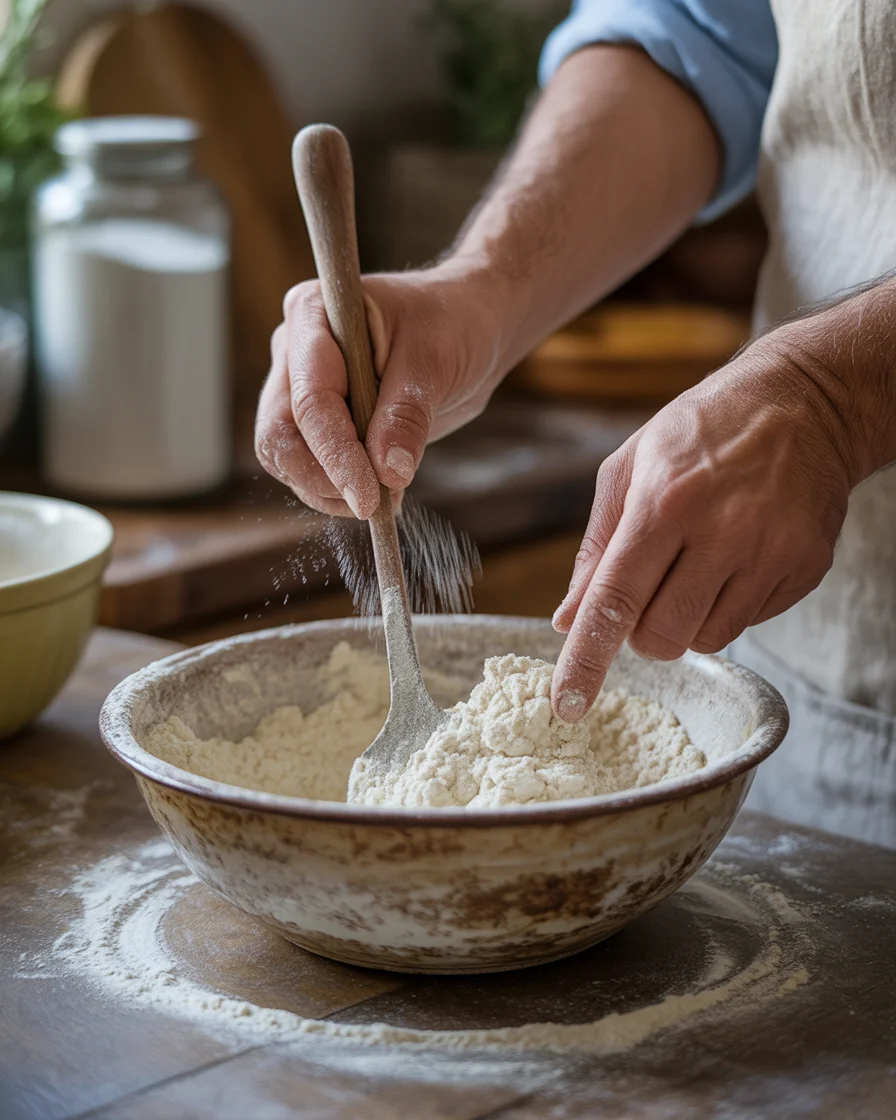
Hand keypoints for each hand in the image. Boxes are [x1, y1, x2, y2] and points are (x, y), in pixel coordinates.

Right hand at [255, 264, 502, 517]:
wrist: (469, 324)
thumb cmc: (451, 322)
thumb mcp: (436, 360)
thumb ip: (407, 414)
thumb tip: (387, 472)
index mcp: (312, 315)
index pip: (310, 400)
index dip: (336, 454)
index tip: (368, 497)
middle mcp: (294, 351)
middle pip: (279, 434)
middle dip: (320, 478)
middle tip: (371, 503)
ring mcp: (300, 388)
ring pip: (287, 458)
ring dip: (330, 491)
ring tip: (386, 497)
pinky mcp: (319, 421)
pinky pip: (311, 466)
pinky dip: (341, 489)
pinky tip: (384, 490)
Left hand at [550, 333, 855, 720]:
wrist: (806, 402)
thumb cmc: (701, 430)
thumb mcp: (630, 467)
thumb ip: (596, 548)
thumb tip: (568, 619)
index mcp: (665, 502)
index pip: (616, 601)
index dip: (587, 661)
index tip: (569, 706)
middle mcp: (721, 532)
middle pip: (661, 638)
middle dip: (640, 632)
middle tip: (647, 589)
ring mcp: (770, 553)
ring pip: (705, 639)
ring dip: (684, 620)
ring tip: (694, 563)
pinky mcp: (804, 568)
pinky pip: (748, 623)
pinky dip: (726, 606)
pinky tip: (732, 557)